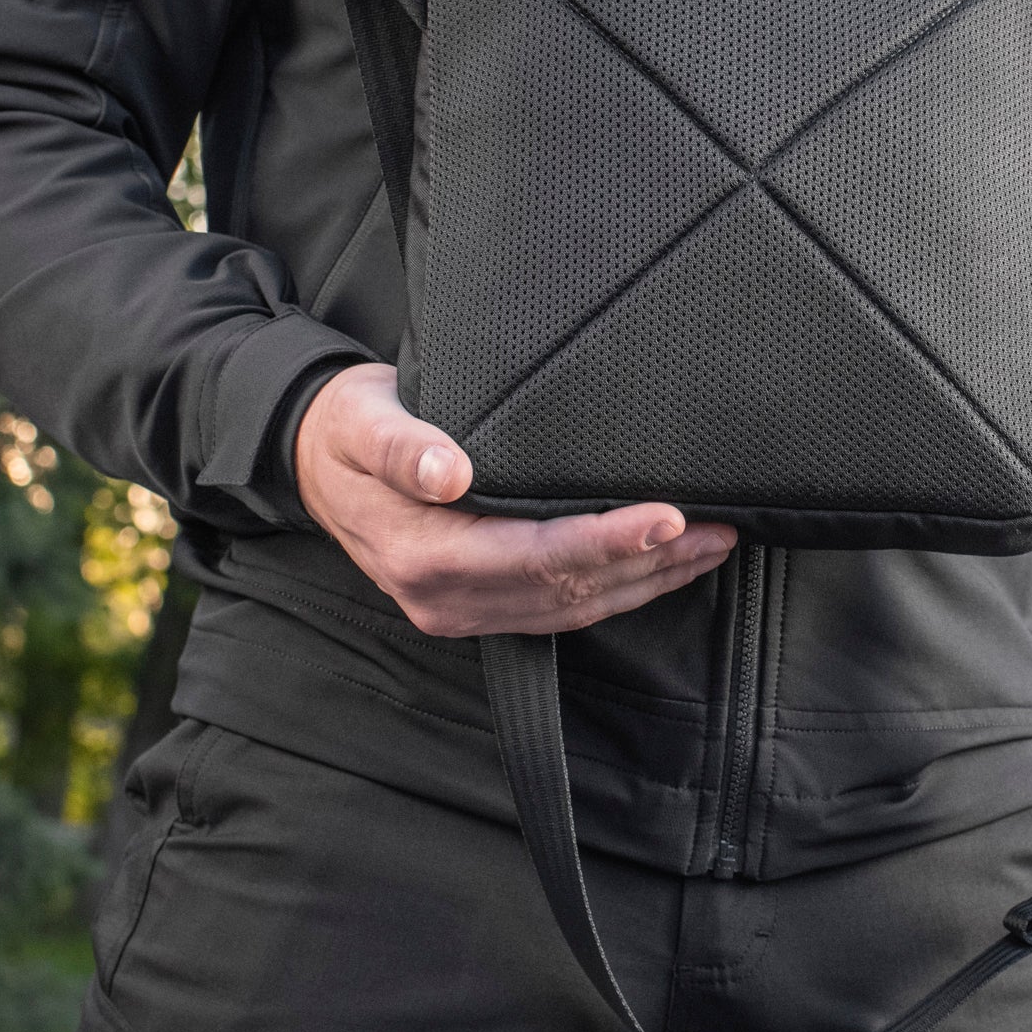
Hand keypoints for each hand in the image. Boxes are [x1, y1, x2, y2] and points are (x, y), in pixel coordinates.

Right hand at [295, 363, 735, 637]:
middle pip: (567, 589)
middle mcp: (446, 597)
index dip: (605, 539)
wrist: (312, 460)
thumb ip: (404, 447)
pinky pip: (560, 608)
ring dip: (648, 581)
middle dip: (649, 562)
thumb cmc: (348, 428)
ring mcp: (462, 610)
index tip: (666, 517)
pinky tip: (662, 566)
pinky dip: (619, 588)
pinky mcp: (477, 604)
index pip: (533, 554)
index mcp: (423, 554)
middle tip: (720, 529)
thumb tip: (449, 473)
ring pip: (573, 607)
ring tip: (711, 547)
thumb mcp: (363, 421)